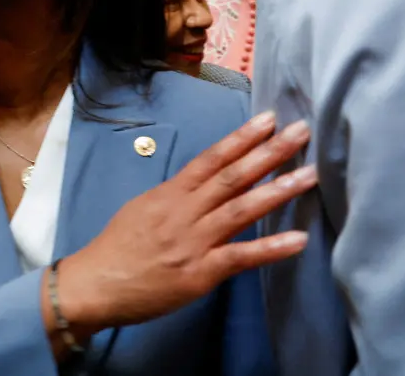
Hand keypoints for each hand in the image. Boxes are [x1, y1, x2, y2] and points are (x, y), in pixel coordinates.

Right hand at [60, 112, 315, 329]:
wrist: (96, 284)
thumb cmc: (117, 248)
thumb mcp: (142, 209)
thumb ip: (174, 197)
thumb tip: (200, 185)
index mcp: (169, 195)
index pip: (210, 159)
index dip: (240, 138)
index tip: (268, 118)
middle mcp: (184, 212)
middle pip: (231, 176)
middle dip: (268, 152)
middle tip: (300, 132)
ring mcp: (193, 242)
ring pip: (241, 210)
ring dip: (277, 191)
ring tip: (308, 175)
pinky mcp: (200, 273)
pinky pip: (240, 257)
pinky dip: (270, 248)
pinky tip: (298, 239)